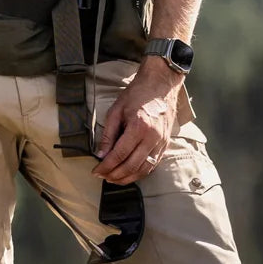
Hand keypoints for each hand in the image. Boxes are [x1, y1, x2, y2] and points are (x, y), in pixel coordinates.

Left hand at [93, 62, 180, 184]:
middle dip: (115, 175)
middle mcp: (152, 137)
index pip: (119, 155)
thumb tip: (101, 154)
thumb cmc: (137, 94)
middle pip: (132, 165)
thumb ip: (108, 134)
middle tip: (103, 177)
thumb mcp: (116, 110)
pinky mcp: (166, 144)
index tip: (96, 171)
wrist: (160, 85)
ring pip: (144, 169)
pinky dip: (141, 172)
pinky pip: (153, 164)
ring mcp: (161, 142)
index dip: (106, 166)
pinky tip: (130, 173)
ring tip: (114, 179)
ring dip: (128, 178)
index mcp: (138, 127)